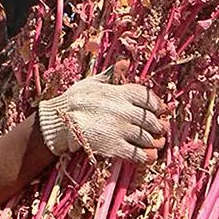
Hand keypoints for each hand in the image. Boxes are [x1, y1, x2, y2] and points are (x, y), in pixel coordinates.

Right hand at [37, 64, 167, 163]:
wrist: (58, 122)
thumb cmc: (73, 100)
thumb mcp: (92, 82)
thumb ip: (111, 74)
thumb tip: (125, 62)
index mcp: (120, 93)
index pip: (148, 98)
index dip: (158, 105)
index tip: (160, 110)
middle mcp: (124, 111)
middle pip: (151, 120)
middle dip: (158, 126)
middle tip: (160, 128)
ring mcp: (120, 129)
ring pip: (147, 138)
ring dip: (154, 142)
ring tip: (156, 143)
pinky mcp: (114, 147)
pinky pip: (137, 154)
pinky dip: (146, 156)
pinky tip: (149, 156)